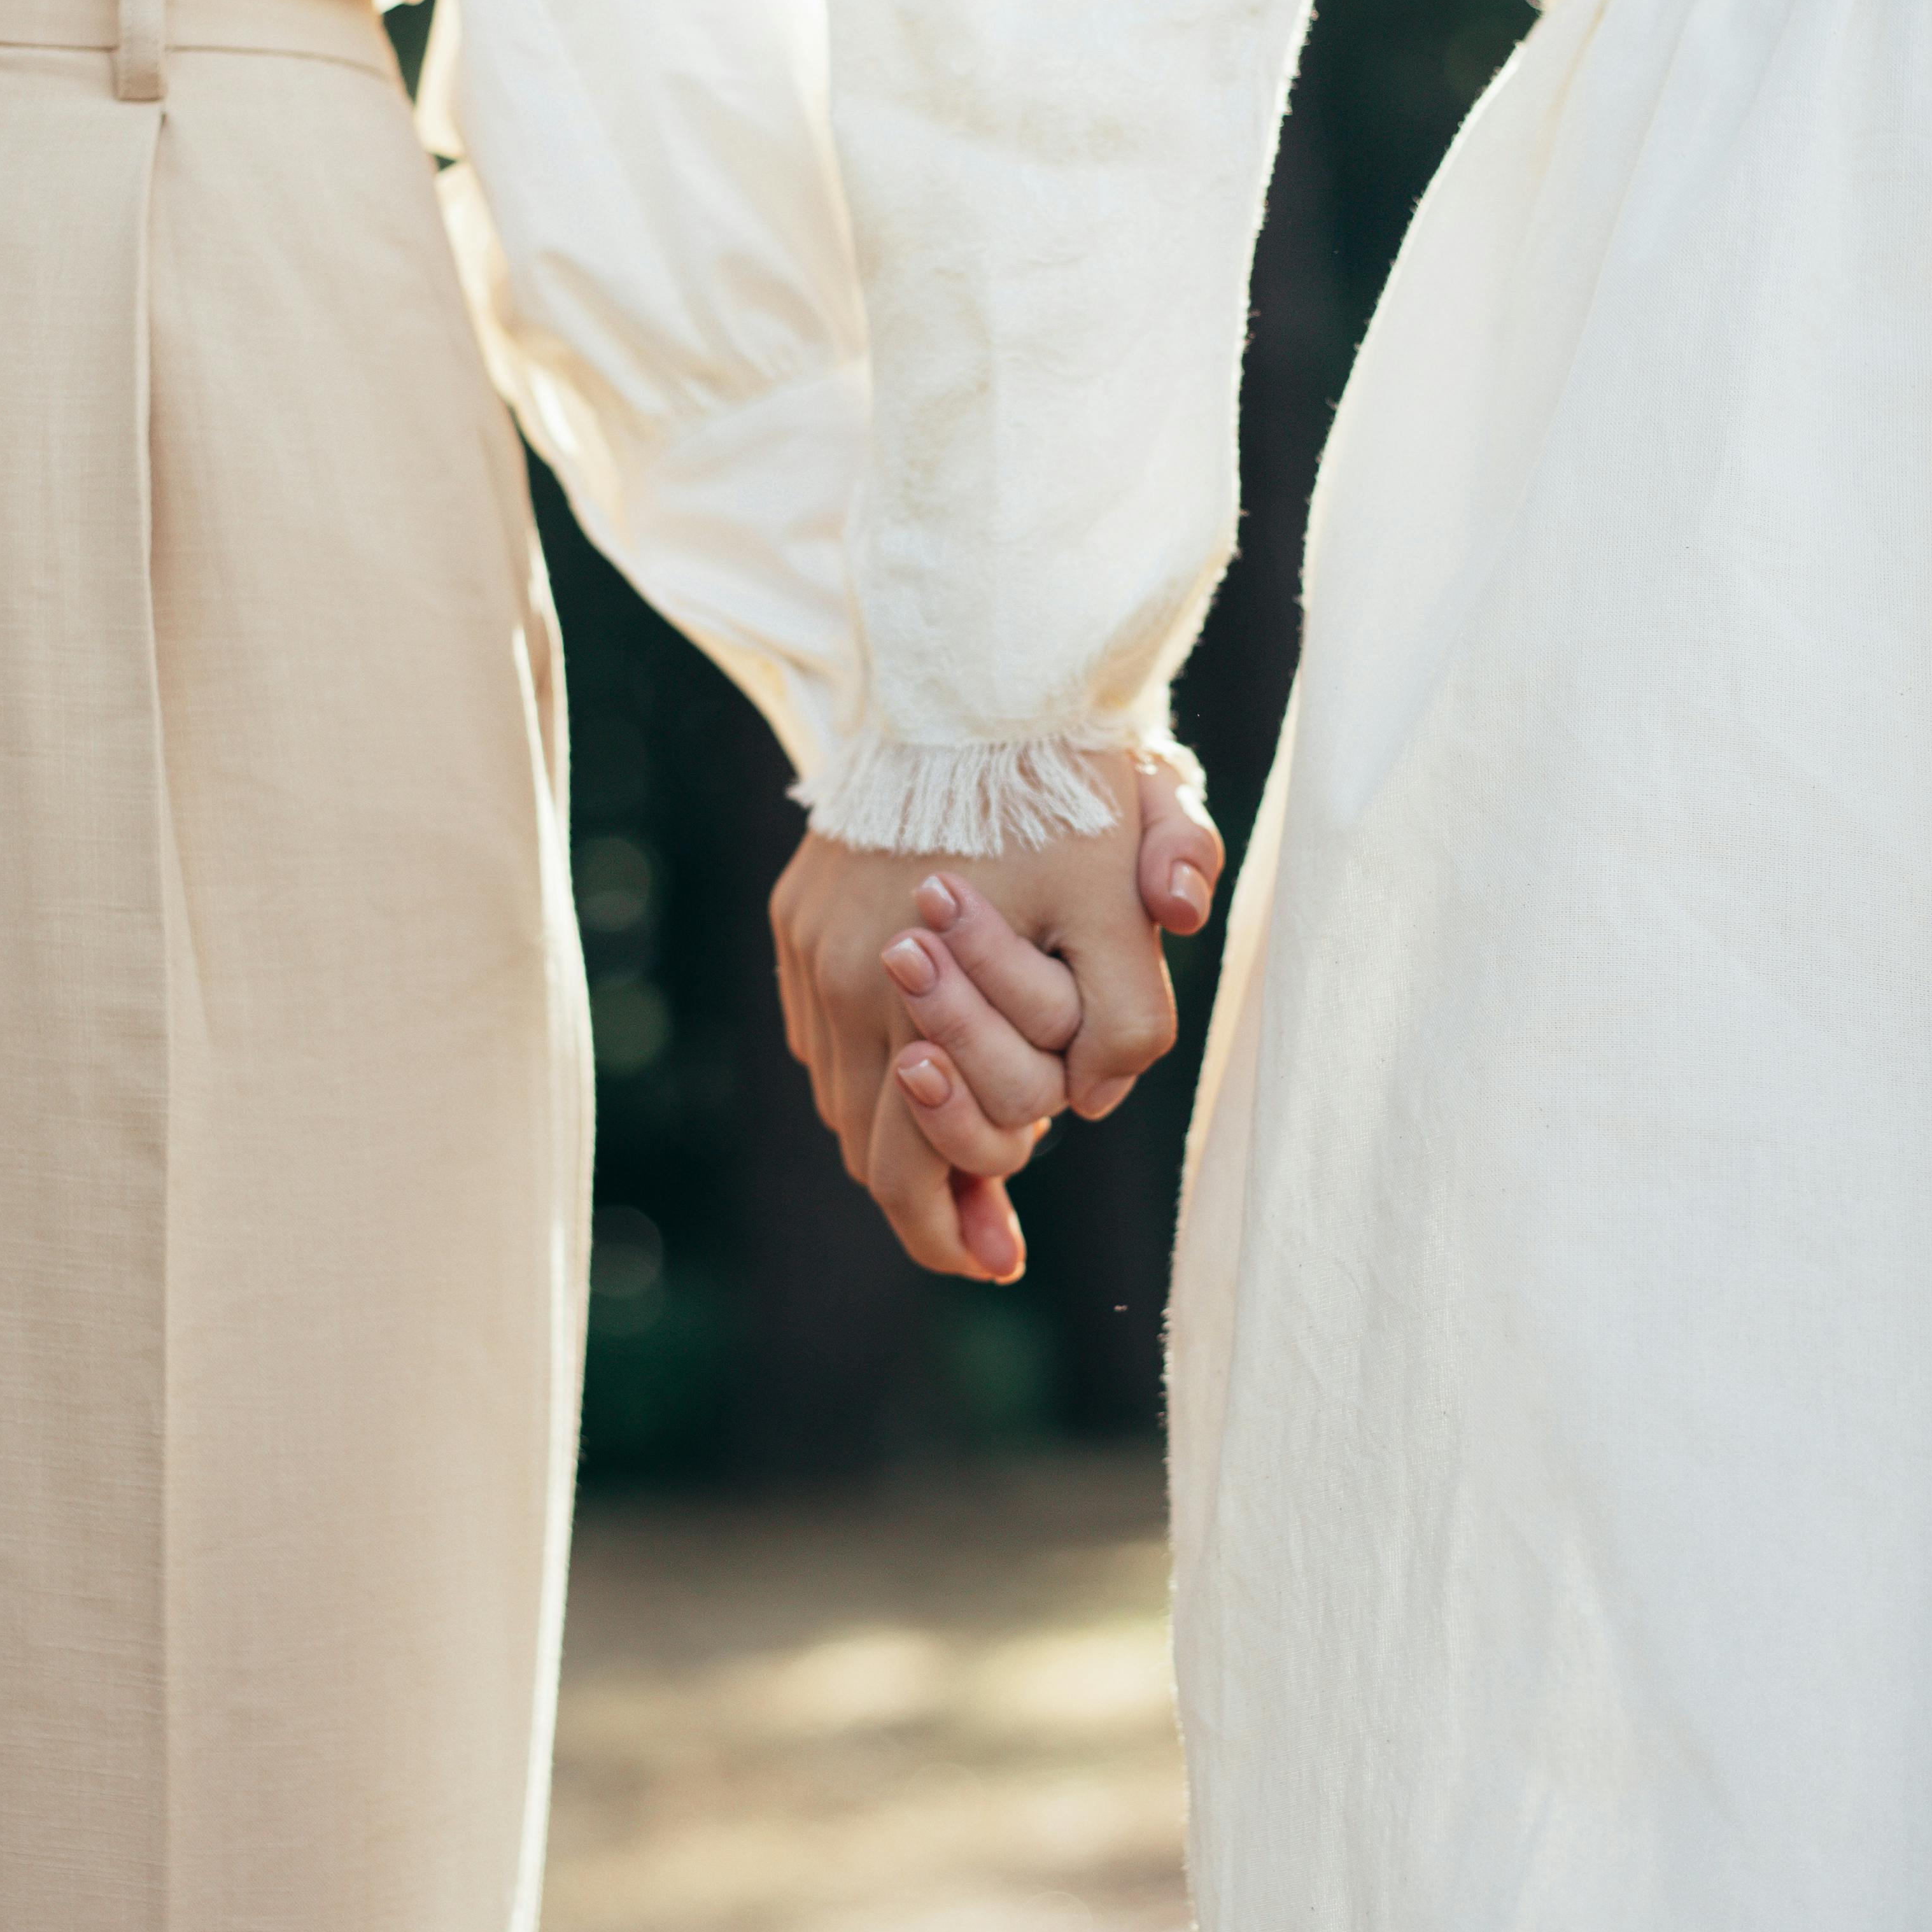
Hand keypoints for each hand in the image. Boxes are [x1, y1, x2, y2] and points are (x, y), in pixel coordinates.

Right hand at [769, 751, 1225, 1281]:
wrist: (974, 675)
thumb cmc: (1068, 784)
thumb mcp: (1135, 884)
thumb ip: (1130, 1008)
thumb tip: (1095, 1097)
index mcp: (931, 985)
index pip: (927, 1161)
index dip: (969, 1221)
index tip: (1005, 1257)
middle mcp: (855, 977)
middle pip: (871, 1151)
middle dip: (931, 1210)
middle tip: (985, 1248)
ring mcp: (815, 950)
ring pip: (842, 1099)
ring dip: (898, 1140)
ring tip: (956, 1173)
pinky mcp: (796, 922)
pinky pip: (819, 1038)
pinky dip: (864, 1075)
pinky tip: (915, 1077)